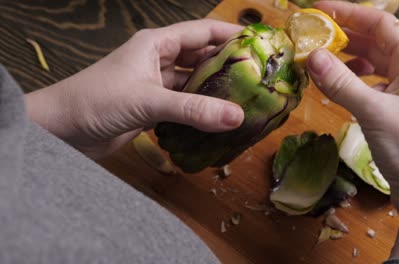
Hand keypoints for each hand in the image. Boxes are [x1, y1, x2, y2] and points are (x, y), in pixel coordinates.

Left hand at [25, 19, 243, 158]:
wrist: (61, 131)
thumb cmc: (95, 101)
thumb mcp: (147, 100)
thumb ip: (191, 109)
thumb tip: (236, 117)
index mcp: (157, 44)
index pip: (202, 32)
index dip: (230, 35)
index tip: (259, 44)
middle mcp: (159, 61)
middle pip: (202, 58)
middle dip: (228, 66)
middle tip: (259, 78)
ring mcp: (157, 86)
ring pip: (194, 85)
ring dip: (215, 93)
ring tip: (246, 102)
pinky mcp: (153, 109)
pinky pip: (185, 107)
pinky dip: (201, 114)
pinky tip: (219, 122)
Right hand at [307, 2, 398, 261]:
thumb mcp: (373, 111)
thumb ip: (341, 82)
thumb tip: (311, 56)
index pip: (381, 23)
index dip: (349, 12)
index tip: (318, 9)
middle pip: (378, 41)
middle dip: (346, 35)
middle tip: (313, 35)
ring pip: (375, 64)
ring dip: (349, 58)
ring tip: (322, 59)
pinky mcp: (398, 111)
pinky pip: (374, 85)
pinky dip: (354, 81)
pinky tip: (339, 86)